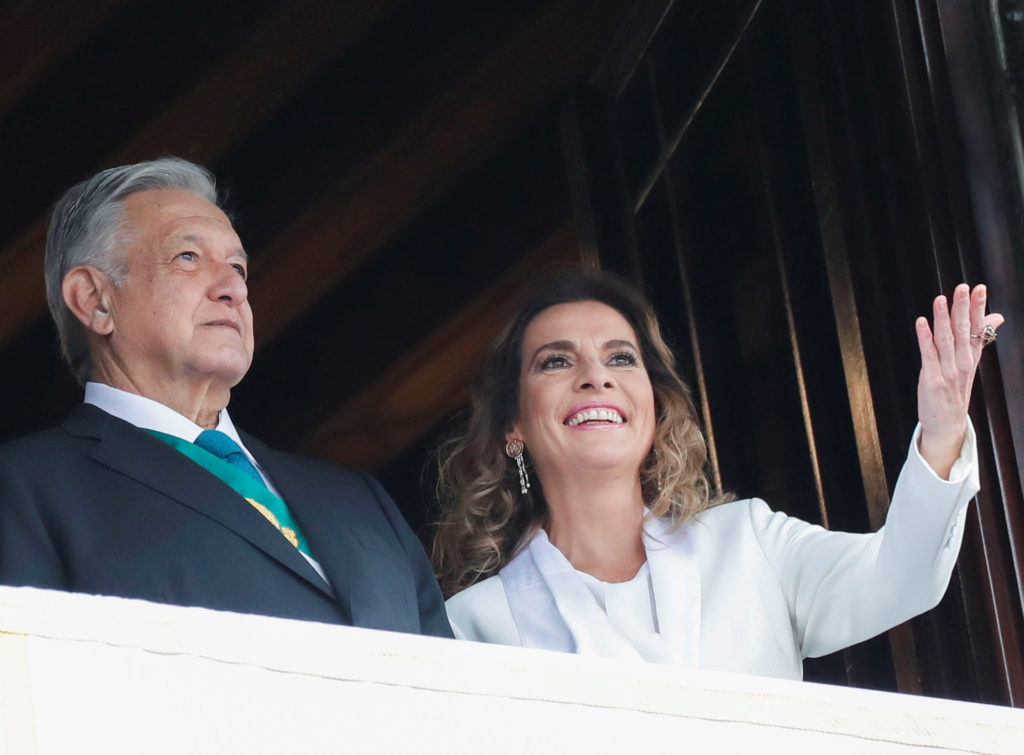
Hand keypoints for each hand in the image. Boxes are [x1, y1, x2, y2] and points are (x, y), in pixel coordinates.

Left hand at [916, 283, 1002, 477]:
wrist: (947, 424)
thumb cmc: (955, 391)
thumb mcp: (970, 363)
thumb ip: (979, 338)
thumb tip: (996, 316)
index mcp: (972, 357)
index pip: (979, 328)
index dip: (978, 308)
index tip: (979, 289)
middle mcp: (963, 362)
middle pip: (965, 331)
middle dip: (963, 308)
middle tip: (964, 288)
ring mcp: (948, 371)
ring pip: (946, 340)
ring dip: (943, 318)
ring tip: (941, 299)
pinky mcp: (932, 379)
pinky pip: (929, 354)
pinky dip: (924, 337)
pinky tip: (922, 322)